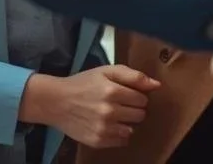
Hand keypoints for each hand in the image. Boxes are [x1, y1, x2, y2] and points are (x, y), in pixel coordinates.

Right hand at [19, 64, 159, 148]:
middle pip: (140, 115)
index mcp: (113, 91)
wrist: (56, 102)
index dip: (137, 96)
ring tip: (115, 115)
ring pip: (132, 129)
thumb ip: (133, 76)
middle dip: (133, 109)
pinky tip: (109, 125)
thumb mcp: (107, 71)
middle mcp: (109, 111)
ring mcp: (103, 128)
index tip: (127, 94)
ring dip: (127, 123)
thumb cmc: (83, 83)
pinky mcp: (97, 141)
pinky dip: (119, 134)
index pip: (143, 99)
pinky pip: (121, 141)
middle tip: (121, 104)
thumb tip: (157, 85)